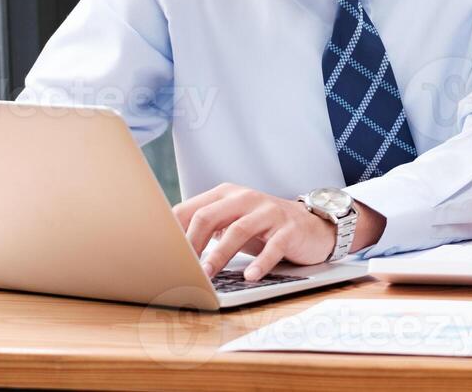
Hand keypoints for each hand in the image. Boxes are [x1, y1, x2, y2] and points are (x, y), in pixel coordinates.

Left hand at [172, 184, 335, 281]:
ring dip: (219, 255)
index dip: (173, 233)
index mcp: (226, 195)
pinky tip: (250, 276)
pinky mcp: (289, 229)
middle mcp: (246, 198)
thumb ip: (206, 229)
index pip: (190, 209)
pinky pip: (274, 246)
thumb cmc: (263, 228)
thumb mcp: (232, 222)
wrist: (311, 225)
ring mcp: (269, 212)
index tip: (160, 256)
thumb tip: (168, 252)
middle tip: (180, 267)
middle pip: (209, 216)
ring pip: (238, 230)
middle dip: (191, 244)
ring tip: (207, 276)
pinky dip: (261, 263)